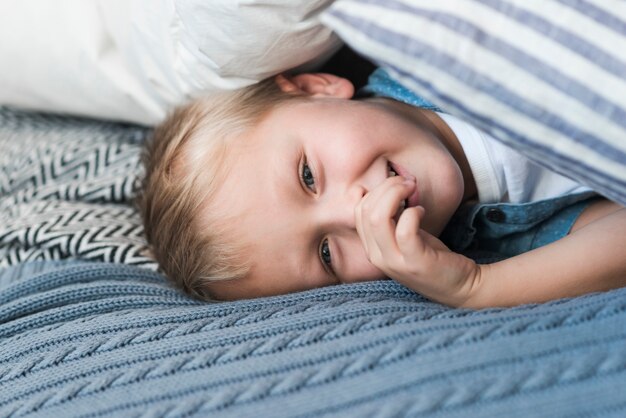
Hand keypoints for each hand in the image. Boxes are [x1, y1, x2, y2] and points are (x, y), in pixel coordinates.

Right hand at [355, 176, 480, 306]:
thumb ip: (390, 218)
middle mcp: (377, 257)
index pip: (359, 210)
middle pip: (366, 211)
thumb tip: (385, 187)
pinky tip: (422, 211)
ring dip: (396, 194)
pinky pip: (404, 230)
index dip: (376, 190)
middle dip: (387, 187)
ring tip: (413, 189)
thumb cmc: (430, 256)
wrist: (459, 287)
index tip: (397, 184)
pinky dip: (413, 213)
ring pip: (378, 218)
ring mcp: (394, 262)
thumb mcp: (402, 236)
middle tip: (408, 182)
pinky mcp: (415, 262)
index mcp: (371, 248)